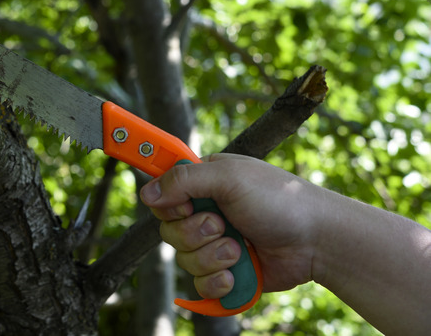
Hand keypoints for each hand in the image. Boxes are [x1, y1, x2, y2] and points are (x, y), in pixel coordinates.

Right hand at [140, 153, 323, 298]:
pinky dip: (218, 281)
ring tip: (240, 248)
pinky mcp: (225, 272)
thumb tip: (146, 191)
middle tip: (223, 225)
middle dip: (196, 234)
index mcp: (203, 185)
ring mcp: (215, 244)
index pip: (162, 196)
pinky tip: (237, 273)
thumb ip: (184, 180)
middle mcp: (205, 213)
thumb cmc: (279, 200)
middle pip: (169, 232)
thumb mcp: (229, 178)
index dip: (169, 206)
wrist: (317, 240)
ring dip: (212, 257)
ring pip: (184, 260)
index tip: (185, 207)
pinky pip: (200, 285)